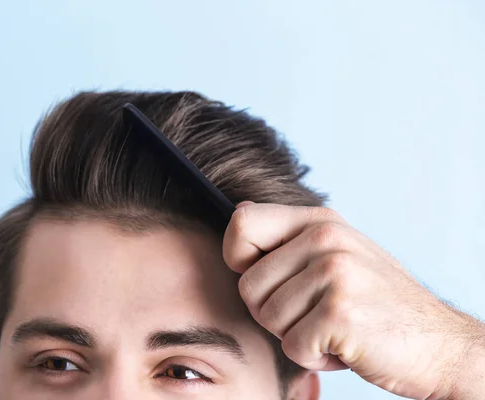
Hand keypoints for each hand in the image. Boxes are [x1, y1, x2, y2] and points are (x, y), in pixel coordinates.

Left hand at [223, 202, 484, 398]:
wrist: (438, 343)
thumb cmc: (376, 303)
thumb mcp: (336, 254)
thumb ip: (289, 239)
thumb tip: (238, 219)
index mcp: (319, 221)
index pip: (241, 224)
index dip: (239, 259)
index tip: (268, 280)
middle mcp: (325, 238)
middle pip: (247, 284)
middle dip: (272, 312)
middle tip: (313, 314)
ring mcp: (334, 272)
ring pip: (266, 317)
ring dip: (295, 335)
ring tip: (332, 326)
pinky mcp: (340, 312)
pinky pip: (292, 346)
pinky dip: (313, 357)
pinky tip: (343, 345)